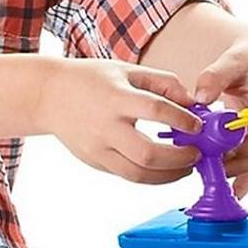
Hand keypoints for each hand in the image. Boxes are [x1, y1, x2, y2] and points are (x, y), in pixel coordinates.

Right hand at [37, 59, 201, 183]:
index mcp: (115, 97)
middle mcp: (105, 126)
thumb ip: (163, 83)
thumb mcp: (127, 70)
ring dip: (169, 175)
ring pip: (138, 174)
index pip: (155, 110)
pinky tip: (165, 168)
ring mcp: (98, 149)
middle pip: (147, 154)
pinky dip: (151, 176)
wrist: (48, 96)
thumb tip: (191, 102)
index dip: (182, 120)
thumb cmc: (90, 79)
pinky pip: (127, 175)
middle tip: (196, 154)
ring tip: (186, 167)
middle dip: (179, 158)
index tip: (198, 126)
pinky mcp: (95, 162)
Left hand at [193, 29, 247, 197]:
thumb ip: (215, 76)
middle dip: (232, 162)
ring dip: (234, 170)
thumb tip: (201, 95)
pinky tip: (231, 193)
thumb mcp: (232, 60)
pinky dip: (243, 179)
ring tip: (208, 177)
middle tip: (204, 168)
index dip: (240, 146)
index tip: (217, 152)